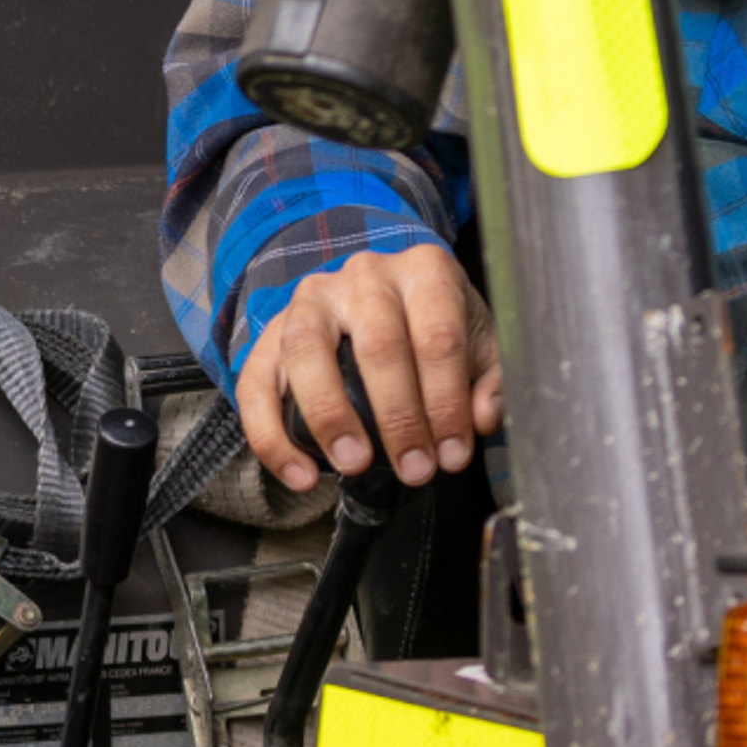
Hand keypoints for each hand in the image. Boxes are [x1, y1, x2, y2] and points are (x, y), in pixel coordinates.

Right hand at [235, 245, 502, 494]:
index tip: (453, 454)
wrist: (381, 298)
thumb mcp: (478, 343)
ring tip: (353, 464)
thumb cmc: (433, 325)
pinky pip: (257, 382)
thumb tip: (483, 419)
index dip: (446, 402)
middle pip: (378, 344)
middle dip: (398, 417)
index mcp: (424, 272)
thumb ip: (489, 381)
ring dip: (330, 416)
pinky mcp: (271, 333)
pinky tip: (299, 474)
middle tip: (414, 469)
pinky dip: (271, 435)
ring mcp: (311, 300)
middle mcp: (364, 277)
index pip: (438, 336)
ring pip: (306, 349)